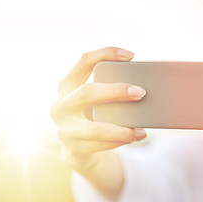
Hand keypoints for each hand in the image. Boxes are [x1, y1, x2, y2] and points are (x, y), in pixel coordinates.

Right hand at [49, 47, 146, 170]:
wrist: (78, 147)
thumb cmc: (93, 114)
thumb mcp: (96, 99)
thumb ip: (109, 89)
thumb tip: (142, 86)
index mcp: (67, 85)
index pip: (84, 61)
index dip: (106, 53)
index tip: (131, 55)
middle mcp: (60, 105)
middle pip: (87, 92)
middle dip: (116, 91)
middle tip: (141, 92)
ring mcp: (64, 128)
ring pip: (94, 128)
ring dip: (122, 129)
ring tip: (141, 130)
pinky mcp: (72, 148)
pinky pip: (99, 145)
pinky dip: (119, 142)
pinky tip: (133, 138)